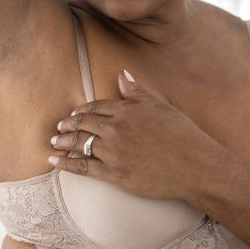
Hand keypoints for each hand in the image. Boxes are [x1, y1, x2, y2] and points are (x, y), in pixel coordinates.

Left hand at [49, 69, 234, 201]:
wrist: (196, 167)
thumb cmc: (183, 136)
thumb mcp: (161, 107)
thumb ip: (137, 93)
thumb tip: (122, 74)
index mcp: (127, 110)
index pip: (96, 107)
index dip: (82, 111)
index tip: (74, 114)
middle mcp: (116, 129)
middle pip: (83, 124)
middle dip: (67, 125)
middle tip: (59, 128)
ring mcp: (113, 152)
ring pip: (79, 144)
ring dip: (63, 142)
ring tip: (54, 142)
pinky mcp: (114, 173)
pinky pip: (83, 168)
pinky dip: (65, 164)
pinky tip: (55, 161)